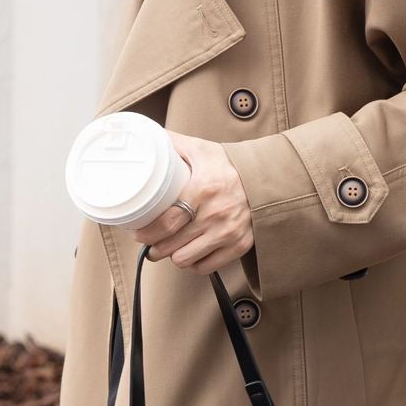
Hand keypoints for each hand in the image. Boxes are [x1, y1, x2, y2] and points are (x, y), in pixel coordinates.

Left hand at [132, 131, 253, 273]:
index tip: (139, 233)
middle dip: (155, 247)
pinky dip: (194, 263)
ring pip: (186, 259)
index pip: (167, 222)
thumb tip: (143, 138)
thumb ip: (171, 144)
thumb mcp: (200, 149)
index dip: (148, 233)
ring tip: (169, 247)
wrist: (265, 176)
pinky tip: (190, 252)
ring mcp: (229, 232)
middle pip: (172, 245)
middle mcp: (216, 214)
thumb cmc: (227, 164)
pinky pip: (206, 267)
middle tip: (150, 242)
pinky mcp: (240, 245)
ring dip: (173, 255)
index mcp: (203, 189)